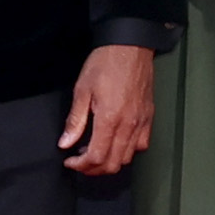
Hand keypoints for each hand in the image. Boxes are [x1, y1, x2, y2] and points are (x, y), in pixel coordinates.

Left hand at [58, 44, 156, 174]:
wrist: (129, 46)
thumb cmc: (104, 64)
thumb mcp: (82, 90)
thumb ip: (75, 121)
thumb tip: (65, 143)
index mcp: (110, 119)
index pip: (97, 157)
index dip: (81, 165)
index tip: (70, 161)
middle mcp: (129, 125)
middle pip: (113, 163)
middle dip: (93, 169)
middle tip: (79, 161)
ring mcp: (142, 122)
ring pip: (127, 157)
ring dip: (109, 161)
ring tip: (94, 151)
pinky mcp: (149, 117)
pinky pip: (141, 145)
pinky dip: (126, 151)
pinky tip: (114, 142)